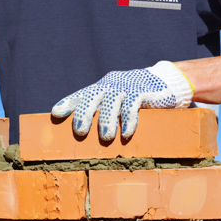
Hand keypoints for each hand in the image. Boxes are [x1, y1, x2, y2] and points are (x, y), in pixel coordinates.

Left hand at [51, 61, 193, 140]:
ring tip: (105, 138)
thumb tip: (83, 136)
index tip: (56, 113)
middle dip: (85, 114)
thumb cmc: (134, 98)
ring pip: (112, 102)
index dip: (68, 103)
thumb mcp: (116, 103)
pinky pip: (133, 105)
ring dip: (107, 121)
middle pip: (93, 98)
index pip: (81, 95)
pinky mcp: (143, 91)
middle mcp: (110, 86)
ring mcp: (126, 87)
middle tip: (80, 131)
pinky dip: (129, 120)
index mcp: (101, 89)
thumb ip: (102, 113)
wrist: (164, 83)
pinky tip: (126, 133)